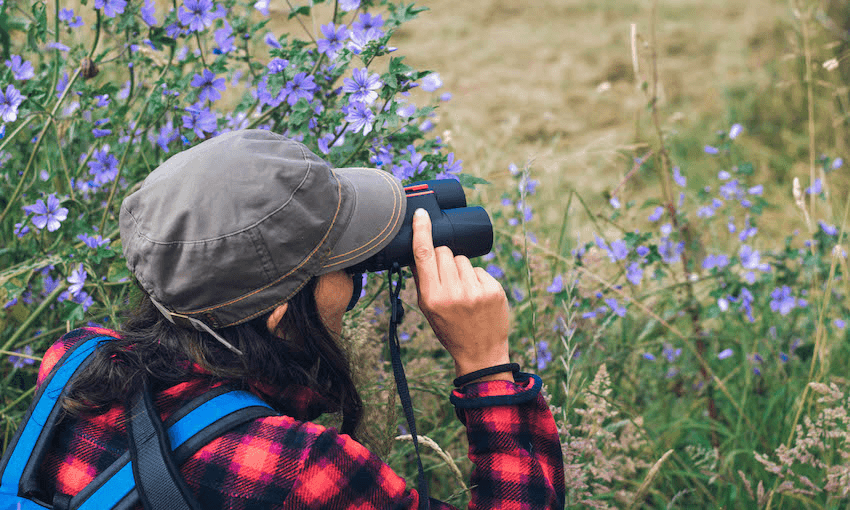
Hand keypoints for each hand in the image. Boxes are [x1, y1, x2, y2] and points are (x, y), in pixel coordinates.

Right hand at [410, 208, 512, 381]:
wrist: (481, 353)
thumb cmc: (450, 330)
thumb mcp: (429, 310)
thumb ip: (423, 281)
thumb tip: (419, 252)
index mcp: (432, 297)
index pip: (424, 255)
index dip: (422, 231)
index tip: (421, 214)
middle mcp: (454, 292)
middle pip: (444, 252)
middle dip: (442, 260)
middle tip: (447, 280)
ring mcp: (476, 290)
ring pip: (462, 259)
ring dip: (460, 269)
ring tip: (463, 291)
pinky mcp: (494, 289)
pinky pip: (479, 269)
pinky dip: (476, 278)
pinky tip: (477, 296)